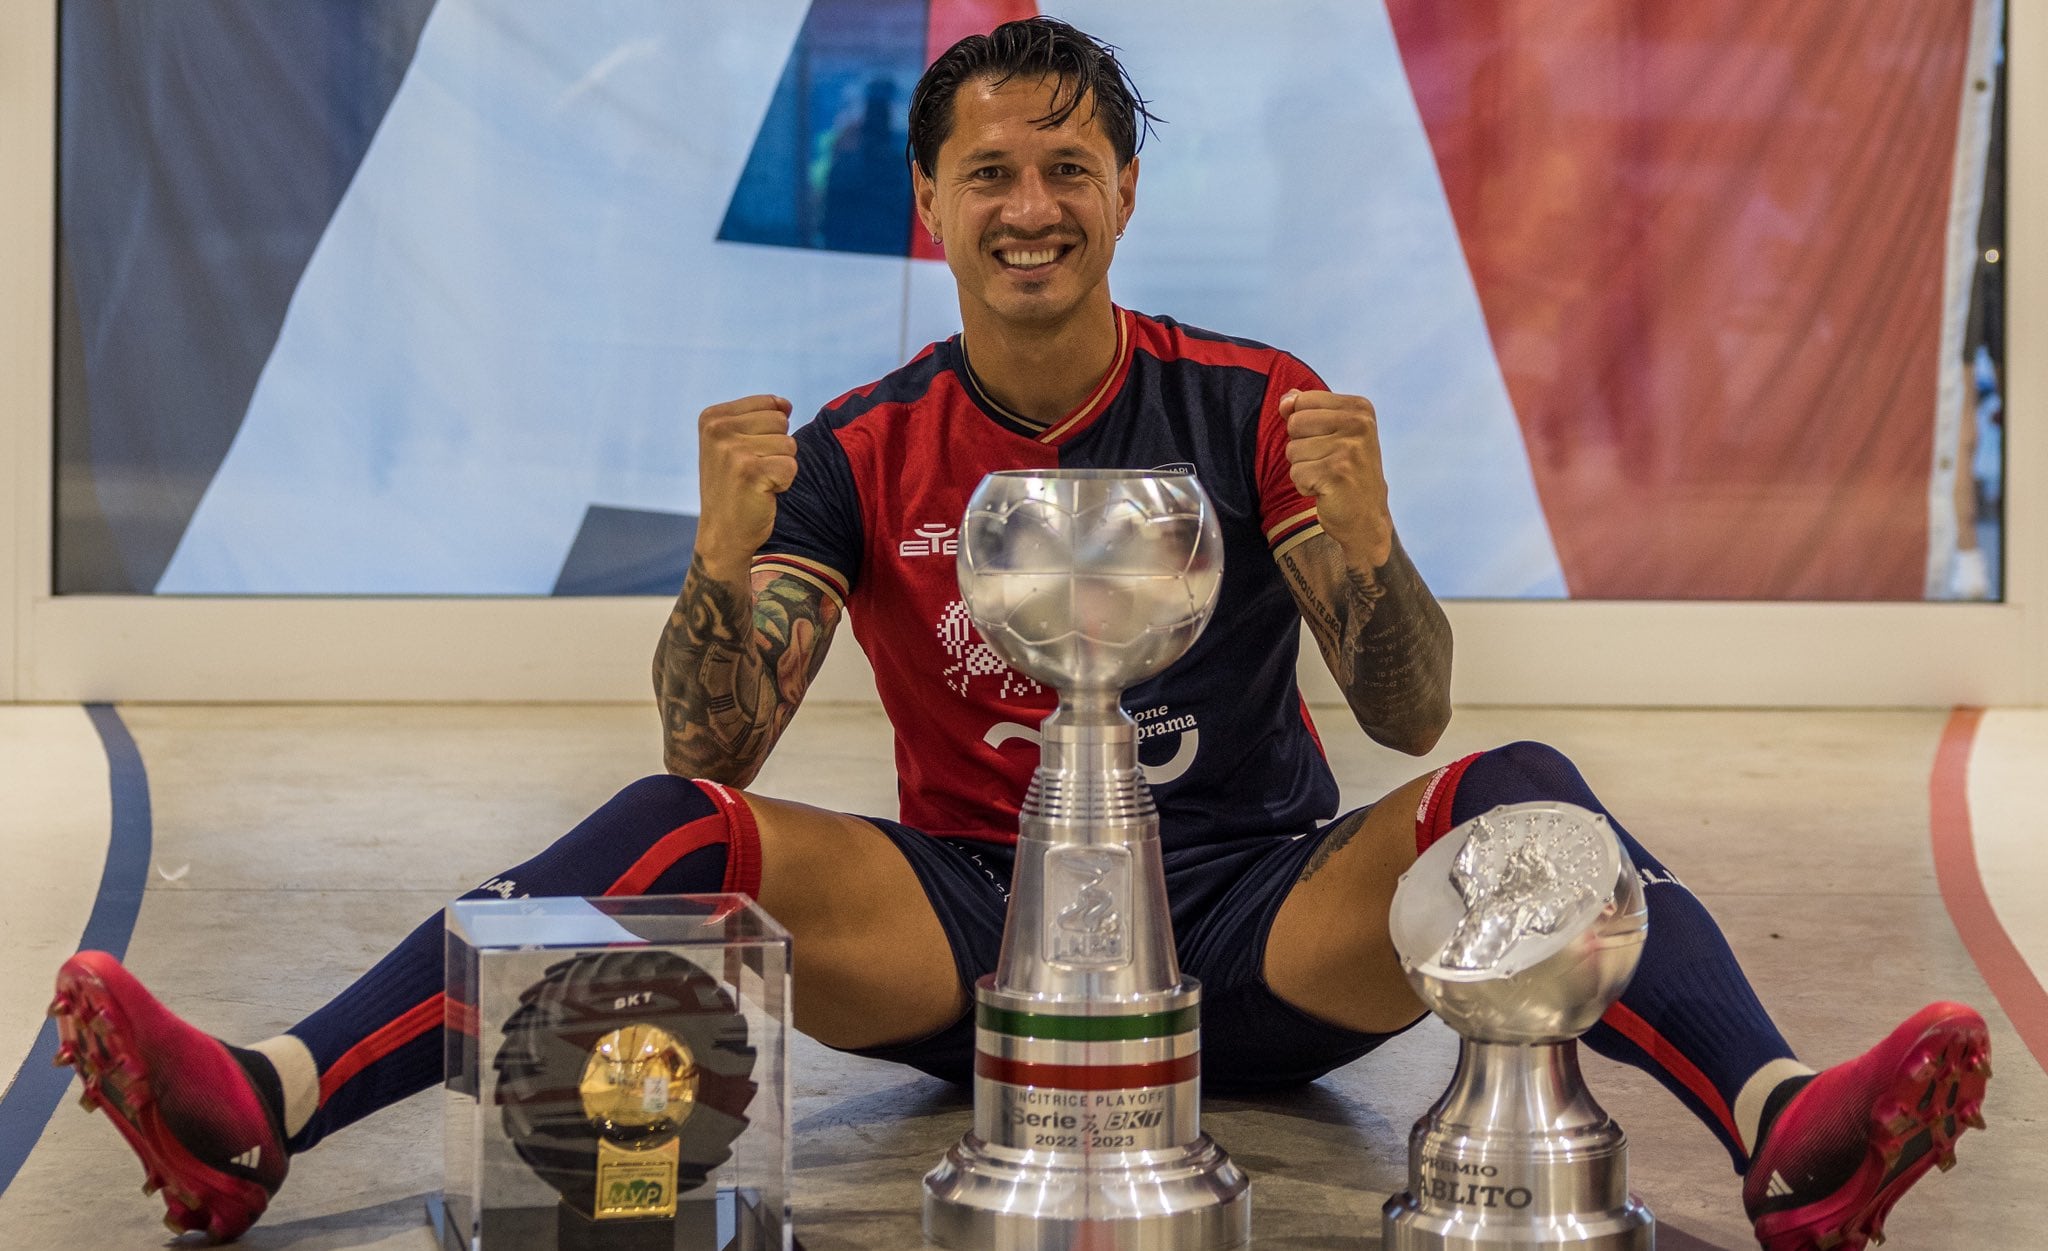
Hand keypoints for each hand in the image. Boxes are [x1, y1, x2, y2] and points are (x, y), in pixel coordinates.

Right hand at [695, 394, 796, 579]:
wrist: (722, 535)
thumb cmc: (734, 488)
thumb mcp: (735, 444)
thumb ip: (760, 417)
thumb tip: (786, 405)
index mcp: (712, 417)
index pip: (769, 405)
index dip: (769, 433)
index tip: (745, 457)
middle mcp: (717, 430)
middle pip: (781, 422)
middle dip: (776, 449)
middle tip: (752, 472)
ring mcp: (732, 450)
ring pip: (789, 444)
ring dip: (780, 467)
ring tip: (756, 483)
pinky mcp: (750, 472)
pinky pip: (791, 466)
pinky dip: (783, 483)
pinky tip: (761, 494)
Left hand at [1282, 389, 1393, 568]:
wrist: (1366, 518)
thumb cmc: (1345, 472)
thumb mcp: (1332, 433)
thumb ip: (1306, 410)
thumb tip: (1285, 399)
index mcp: (1360, 408)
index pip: (1302, 401)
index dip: (1304, 427)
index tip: (1329, 443)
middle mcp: (1359, 424)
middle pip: (1294, 424)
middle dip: (1301, 448)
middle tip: (1327, 463)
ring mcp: (1350, 449)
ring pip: (1292, 450)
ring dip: (1303, 469)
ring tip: (1328, 477)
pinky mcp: (1337, 474)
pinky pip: (1296, 474)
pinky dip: (1305, 486)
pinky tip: (1326, 491)